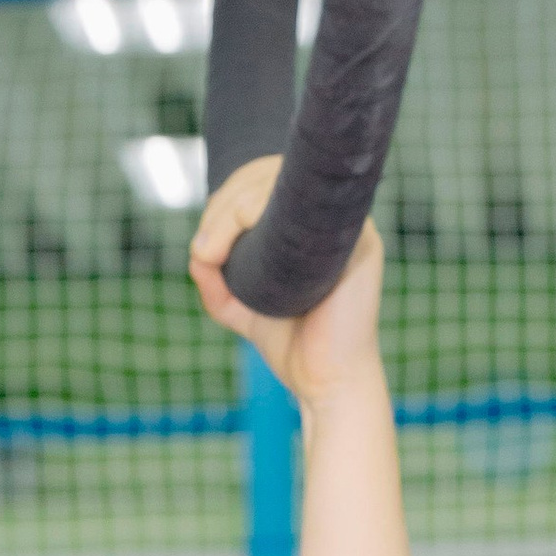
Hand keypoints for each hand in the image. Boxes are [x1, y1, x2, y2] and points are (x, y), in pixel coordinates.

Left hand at [188, 157, 385, 410]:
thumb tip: (196, 252)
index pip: (263, 180)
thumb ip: (216, 280)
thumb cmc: (292, 344)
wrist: (325, 382)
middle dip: (222, 205)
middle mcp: (332, 214)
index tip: (202, 246)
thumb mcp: (241, 306)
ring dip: (231, 208)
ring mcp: (349, 222)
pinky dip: (255, 210)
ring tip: (209, 253)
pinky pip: (304, 204)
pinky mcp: (359, 238)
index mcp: (312, 220)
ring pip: (280, 181)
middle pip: (267, 173)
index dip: (224, 200)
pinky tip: (235, 240)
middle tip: (202, 250)